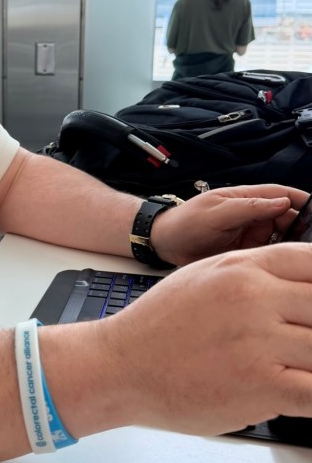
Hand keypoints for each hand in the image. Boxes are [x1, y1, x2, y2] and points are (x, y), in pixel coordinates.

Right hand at [105, 243, 311, 436]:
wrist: (121, 366)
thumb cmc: (160, 326)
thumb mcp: (206, 276)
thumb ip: (255, 273)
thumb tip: (300, 283)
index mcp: (243, 267)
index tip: (311, 308)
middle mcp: (254, 298)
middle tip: (298, 342)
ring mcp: (259, 341)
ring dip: (311, 362)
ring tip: (292, 368)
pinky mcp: (261, 385)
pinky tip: (300, 394)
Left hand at [149, 183, 307, 267]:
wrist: (164, 244)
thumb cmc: (185, 222)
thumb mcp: (216, 213)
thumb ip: (248, 207)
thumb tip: (281, 202)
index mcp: (247, 199)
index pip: (283, 195)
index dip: (303, 202)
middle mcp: (253, 216)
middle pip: (288, 219)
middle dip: (301, 229)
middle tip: (306, 247)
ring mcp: (251, 236)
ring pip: (281, 240)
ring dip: (290, 247)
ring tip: (297, 258)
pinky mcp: (247, 254)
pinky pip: (269, 255)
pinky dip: (277, 260)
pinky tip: (282, 268)